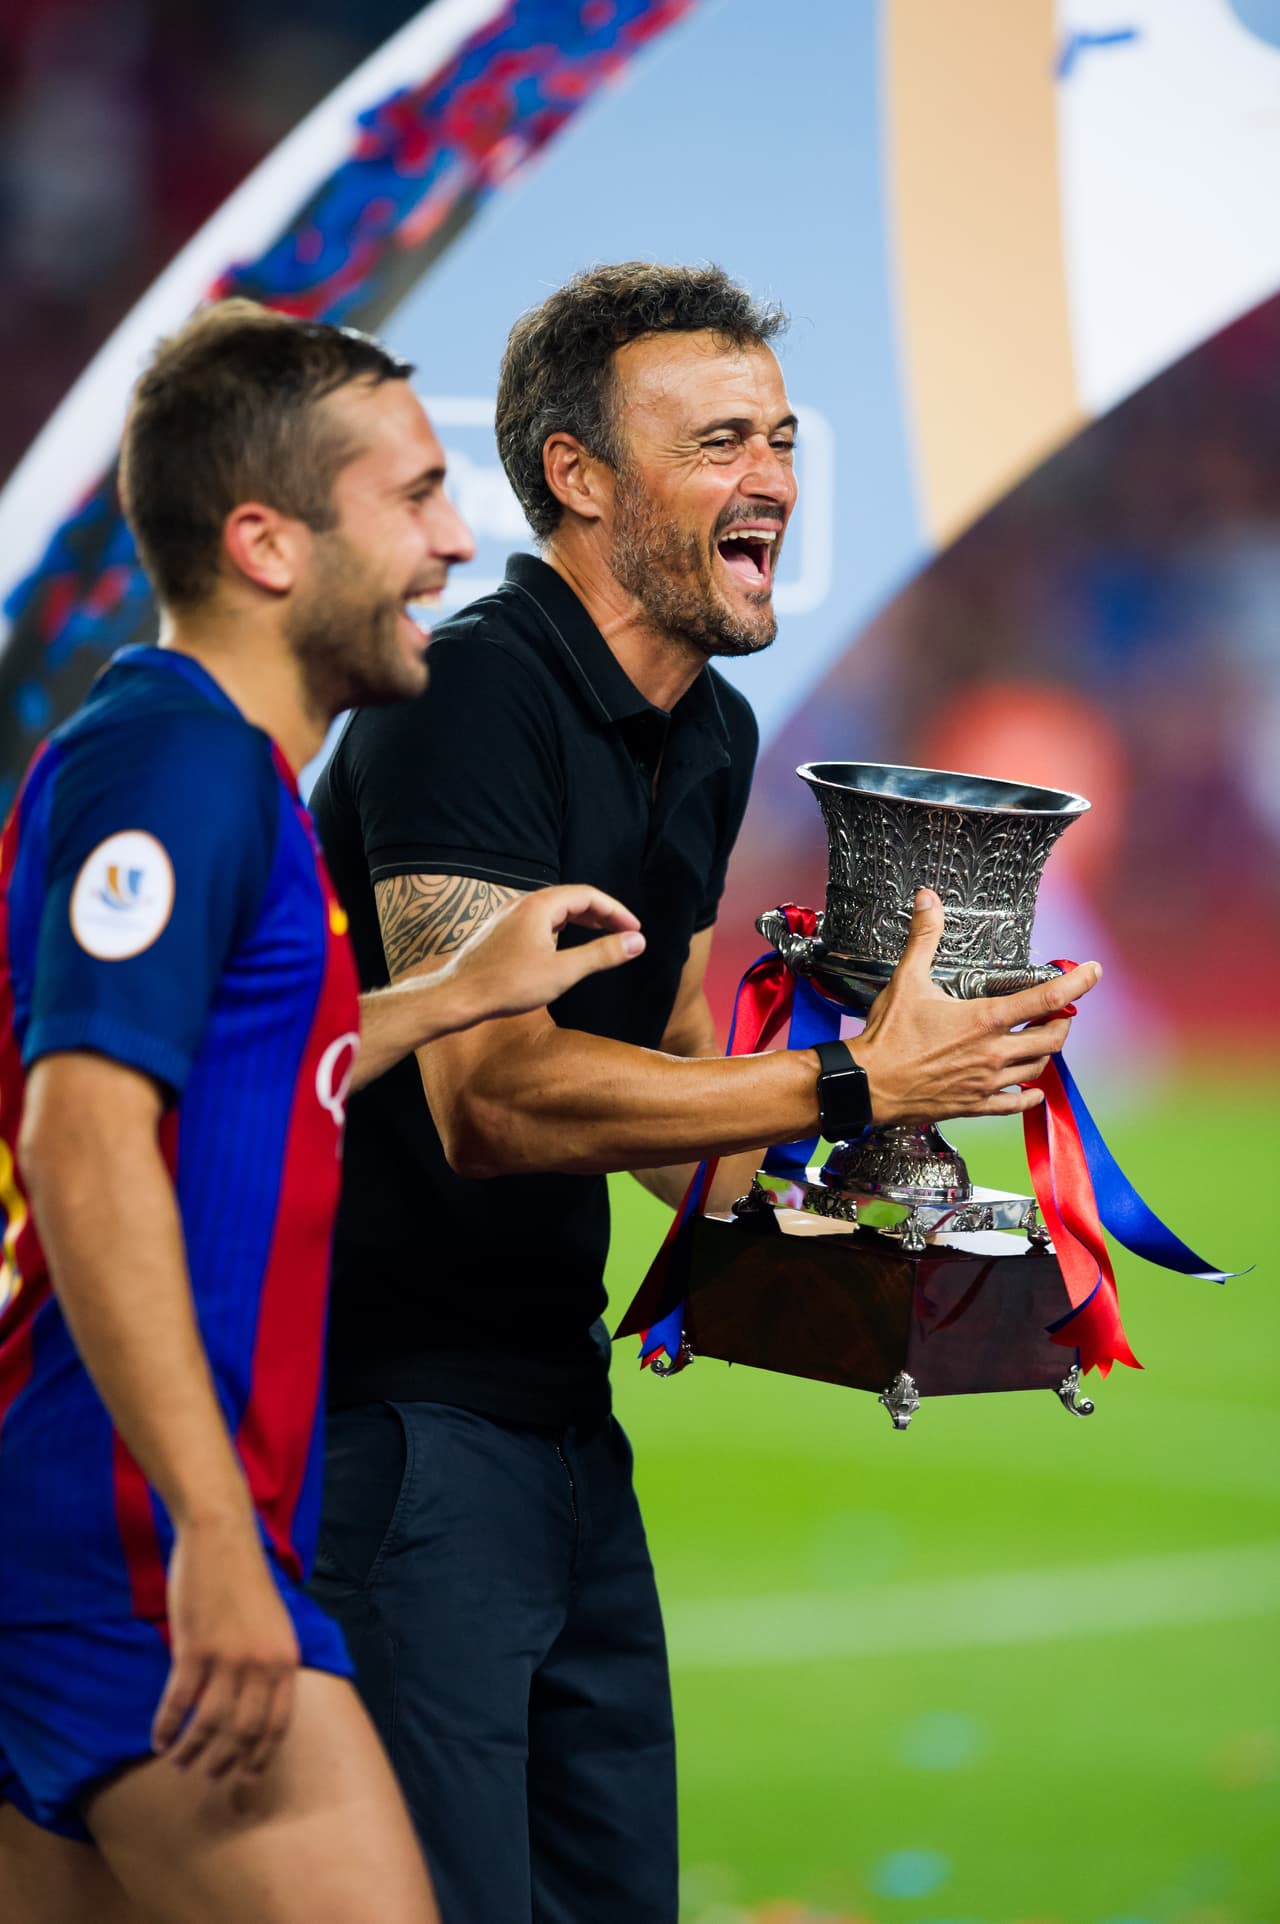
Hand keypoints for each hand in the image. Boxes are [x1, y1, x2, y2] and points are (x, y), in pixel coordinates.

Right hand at [151, 1512, 299, 1780]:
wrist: (222, 1539)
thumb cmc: (244, 1581)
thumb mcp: (273, 1624)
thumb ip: (269, 1664)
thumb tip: (256, 1708)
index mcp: (286, 1659)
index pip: (277, 1724)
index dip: (260, 1757)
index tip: (245, 1778)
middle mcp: (262, 1665)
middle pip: (243, 1733)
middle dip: (223, 1763)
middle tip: (206, 1775)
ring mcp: (228, 1658)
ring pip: (209, 1726)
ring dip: (191, 1751)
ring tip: (178, 1761)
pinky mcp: (195, 1650)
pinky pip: (178, 1703)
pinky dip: (166, 1727)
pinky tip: (157, 1739)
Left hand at [441, 884, 644, 1022]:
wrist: (457, 997)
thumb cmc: (507, 985)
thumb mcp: (563, 971)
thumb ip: (601, 953)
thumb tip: (636, 941)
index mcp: (539, 905)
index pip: (588, 895)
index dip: (615, 911)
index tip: (634, 930)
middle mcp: (522, 903)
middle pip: (571, 898)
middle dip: (601, 913)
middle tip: (624, 932)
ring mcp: (508, 916)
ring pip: (553, 909)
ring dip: (580, 919)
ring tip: (601, 933)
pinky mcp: (500, 932)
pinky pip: (538, 919)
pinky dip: (560, 926)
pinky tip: (563, 943)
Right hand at [852, 889, 1100, 1123]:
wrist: (867, 1085)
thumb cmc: (888, 1035)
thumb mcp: (906, 980)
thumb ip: (924, 938)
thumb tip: (928, 899)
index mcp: (985, 1019)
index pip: (1048, 997)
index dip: (1078, 982)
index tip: (1093, 971)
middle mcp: (994, 1052)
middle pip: (1053, 1038)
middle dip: (1062, 1021)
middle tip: (1059, 1010)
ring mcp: (987, 1082)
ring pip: (1038, 1068)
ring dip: (1045, 1052)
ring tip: (1042, 1040)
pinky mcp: (974, 1104)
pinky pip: (1016, 1104)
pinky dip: (1030, 1096)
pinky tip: (1032, 1090)